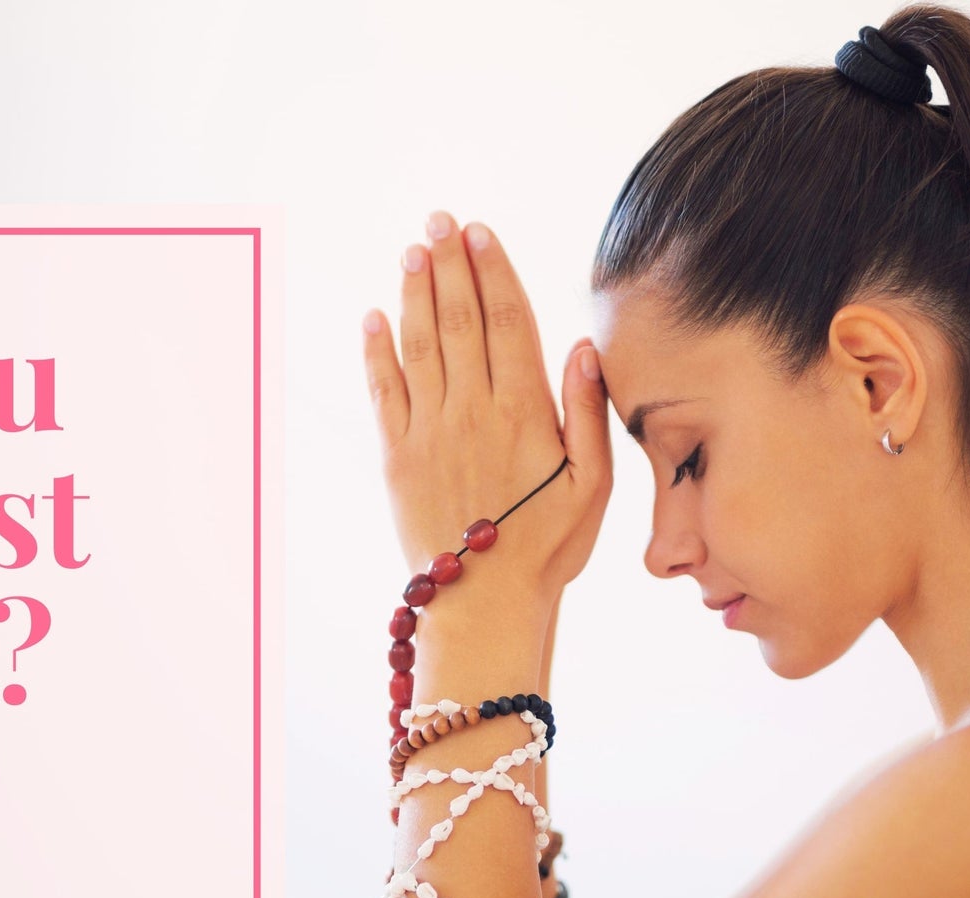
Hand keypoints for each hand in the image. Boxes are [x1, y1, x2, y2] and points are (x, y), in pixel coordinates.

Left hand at [361, 211, 612, 602]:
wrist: (484, 604)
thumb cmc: (549, 549)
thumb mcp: (593, 485)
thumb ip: (587, 412)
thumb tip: (580, 347)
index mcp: (525, 412)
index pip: (508, 322)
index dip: (494, 272)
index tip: (481, 233)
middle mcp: (473, 411)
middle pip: (460, 320)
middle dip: (450, 265)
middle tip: (440, 221)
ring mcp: (430, 431)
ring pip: (420, 346)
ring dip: (414, 293)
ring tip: (412, 251)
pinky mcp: (397, 457)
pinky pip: (383, 392)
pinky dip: (377, 351)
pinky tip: (375, 317)